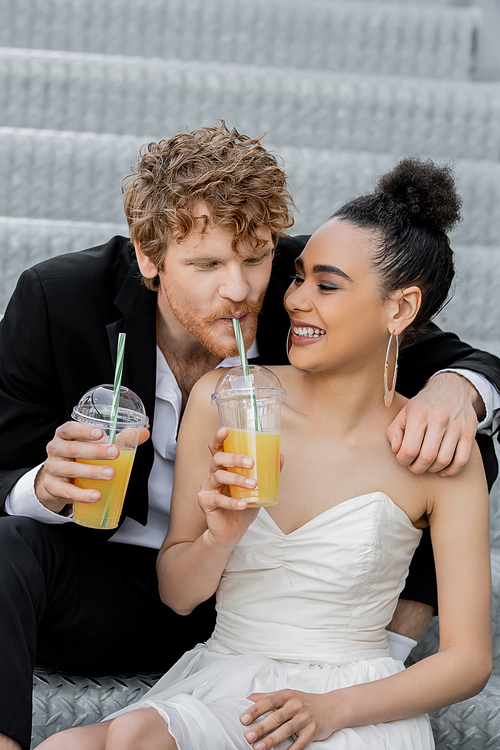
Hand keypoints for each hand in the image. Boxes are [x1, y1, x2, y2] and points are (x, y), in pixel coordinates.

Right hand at [35, 422, 149, 513]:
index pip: (69, 428)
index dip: (83, 430)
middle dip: (95, 451)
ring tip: (110, 474)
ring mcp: (52, 468)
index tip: (101, 433)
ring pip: (70, 469)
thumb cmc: (80, 457)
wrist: (58, 480)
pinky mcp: (52, 487)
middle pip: (73, 448)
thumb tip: (144, 433)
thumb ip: (120, 439)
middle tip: (115, 453)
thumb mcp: (96, 446)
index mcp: (64, 435)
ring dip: (92, 472)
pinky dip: (82, 494)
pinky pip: (67, 491)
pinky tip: (96, 495)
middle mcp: (55, 449)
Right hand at [198, 428, 259, 547]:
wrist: (232, 531)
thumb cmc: (243, 505)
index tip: (226, 430)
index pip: (217, 447)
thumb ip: (268, 472)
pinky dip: (232, 502)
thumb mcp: (259, 488)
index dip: (218, 437)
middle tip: (252, 463)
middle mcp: (212, 473)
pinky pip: (218, 500)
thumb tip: (281, 456)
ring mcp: (207, 487)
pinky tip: (243, 505)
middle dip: (234, 458)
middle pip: (218, 458)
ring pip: (219, 477)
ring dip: (237, 479)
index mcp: (223, 466)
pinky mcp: (205, 502)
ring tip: (253, 484)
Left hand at [240, 689, 334, 749]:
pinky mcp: (312, 731)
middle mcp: (296, 706)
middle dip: (261, 728)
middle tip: (248, 737)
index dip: (255, 710)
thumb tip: (248, 699)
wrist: (331, 707)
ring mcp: (305, 718)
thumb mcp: (287, 695)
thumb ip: (268, 696)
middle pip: (276, 717)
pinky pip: (300, 743)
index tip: (243, 719)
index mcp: (287, 695)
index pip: (268, 702)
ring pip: (286, 730)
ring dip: (271, 740)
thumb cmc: (305, 701)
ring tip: (259, 747)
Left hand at [386, 372, 480, 475]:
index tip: (403, 459)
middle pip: (427, 457)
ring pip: (444, 460)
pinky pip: (462, 460)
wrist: (452, 388)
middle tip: (414, 465)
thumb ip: (394, 431)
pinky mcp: (469, 433)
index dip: (403, 460)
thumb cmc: (424, 404)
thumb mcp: (404, 412)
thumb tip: (396, 449)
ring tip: (427, 465)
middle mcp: (439, 420)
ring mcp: (456, 427)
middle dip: (417, 468)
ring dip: (433, 469)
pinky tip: (443, 469)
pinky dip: (452, 470)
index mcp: (419, 414)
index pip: (409, 449)